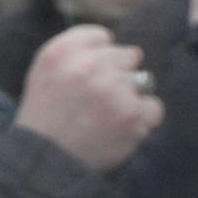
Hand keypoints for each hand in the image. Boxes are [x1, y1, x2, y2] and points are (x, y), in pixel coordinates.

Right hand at [14, 26, 163, 173]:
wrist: (44, 161)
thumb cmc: (46, 116)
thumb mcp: (44, 72)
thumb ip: (76, 50)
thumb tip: (116, 45)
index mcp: (62, 52)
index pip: (102, 36)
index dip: (97, 57)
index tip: (85, 77)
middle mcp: (87, 66)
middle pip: (127, 55)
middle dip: (116, 75)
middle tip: (95, 100)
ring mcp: (112, 90)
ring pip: (142, 80)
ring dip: (129, 97)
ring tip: (104, 117)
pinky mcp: (131, 115)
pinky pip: (153, 107)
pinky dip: (141, 119)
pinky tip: (119, 128)